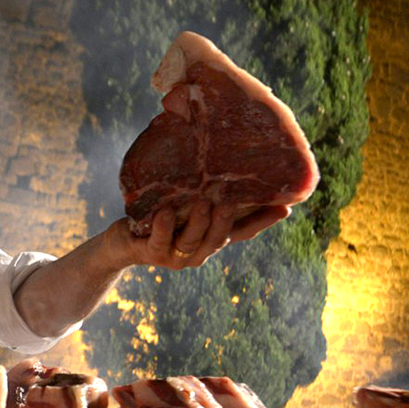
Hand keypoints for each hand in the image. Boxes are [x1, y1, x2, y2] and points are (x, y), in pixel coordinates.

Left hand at [109, 201, 291, 270]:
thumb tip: (224, 151)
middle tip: (235, 200)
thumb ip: (204, 189)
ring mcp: (174, 256)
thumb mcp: (183, 203)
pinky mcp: (150, 253)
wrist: (121, 243)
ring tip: (205, 204)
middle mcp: (197, 250)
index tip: (287, 207)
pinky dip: (164, 228)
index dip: (264, 221)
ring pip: (192, 242)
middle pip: (220, 238)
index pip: (243, 231)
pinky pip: (160, 241)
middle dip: (228, 220)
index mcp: (210, 238)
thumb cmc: (157, 217)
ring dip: (200, 224)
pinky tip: (166, 213)